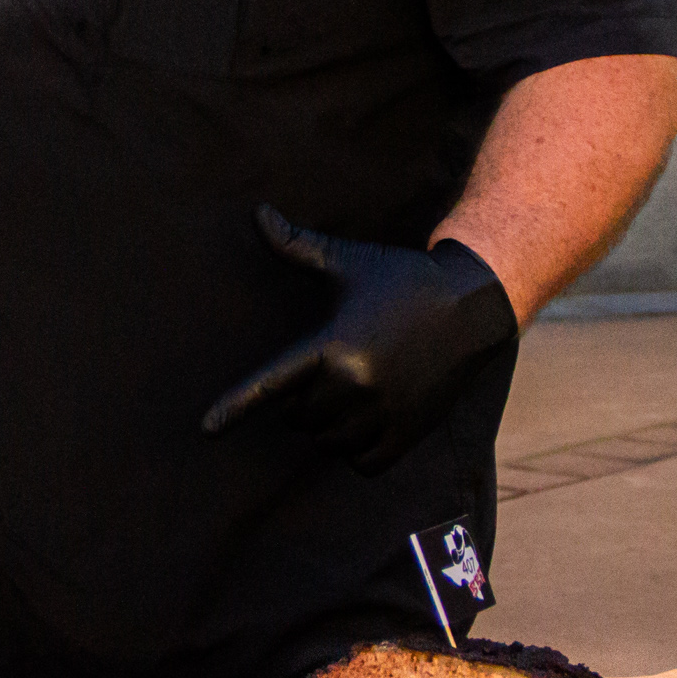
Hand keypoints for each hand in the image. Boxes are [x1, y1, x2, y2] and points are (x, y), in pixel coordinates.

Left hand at [200, 205, 519, 473]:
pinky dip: (358, 451)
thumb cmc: (403, 279)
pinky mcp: (409, 433)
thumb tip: (257, 214)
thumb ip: (298, 246)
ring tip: (352, 391)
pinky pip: (363, 463)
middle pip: (299, 416)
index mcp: (333, 345)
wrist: (472, 306)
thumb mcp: (349, 262)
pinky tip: (370, 420)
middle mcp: (356, 385)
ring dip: (330, 427)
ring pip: (328, 442)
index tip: (204, 431)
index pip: (271, 384)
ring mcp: (384, 413)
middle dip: (303, 401)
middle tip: (330, 370)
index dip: (234, 407)